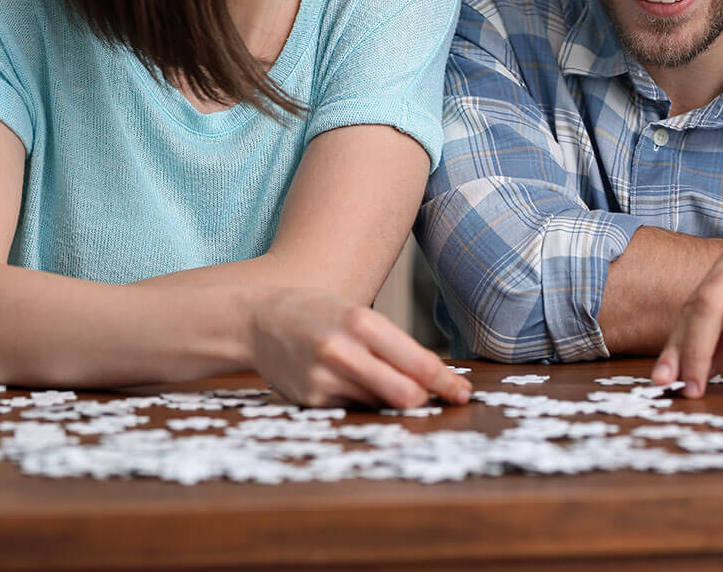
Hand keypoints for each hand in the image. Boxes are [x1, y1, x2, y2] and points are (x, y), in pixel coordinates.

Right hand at [248, 288, 470, 408]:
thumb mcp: (359, 314)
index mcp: (362, 321)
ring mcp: (325, 378)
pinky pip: (355, 409)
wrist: (259, 321)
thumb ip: (394, 346)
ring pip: (382, 405)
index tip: (462, 394)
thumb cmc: (319, 313)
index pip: (420, 365)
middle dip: (424, 399)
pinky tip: (345, 381)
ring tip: (373, 376)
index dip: (447, 384)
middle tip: (430, 396)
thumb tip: (436, 381)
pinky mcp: (312, 400)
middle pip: (407, 395)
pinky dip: (362, 402)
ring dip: (390, 399)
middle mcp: (344, 350)